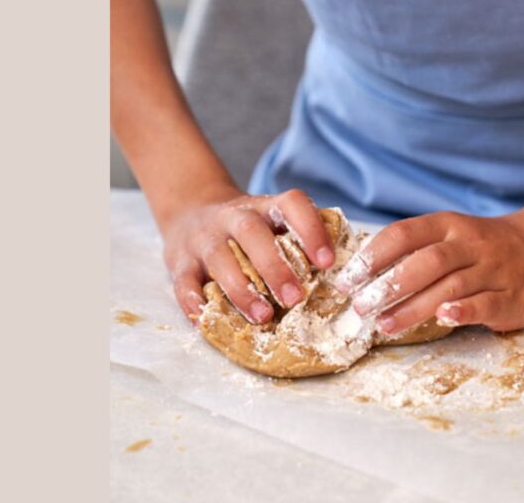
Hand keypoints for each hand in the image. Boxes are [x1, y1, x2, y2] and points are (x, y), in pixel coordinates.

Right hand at [161, 187, 334, 323]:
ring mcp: (204, 238)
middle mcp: (233, 217)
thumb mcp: (272, 222)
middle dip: (275, 266)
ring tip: (263, 317)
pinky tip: (208, 318)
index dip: (310, 229)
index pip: (291, 204)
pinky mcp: (179, 260)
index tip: (327, 262)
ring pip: (220, 258)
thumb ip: (299, 242)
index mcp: (265, 207)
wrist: (191, 210)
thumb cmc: (248, 230)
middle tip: (296, 298)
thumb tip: (344, 277)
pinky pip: (183, 281)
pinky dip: (194, 301)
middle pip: (252, 233)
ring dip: (241, 289)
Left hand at [333, 209, 523, 333]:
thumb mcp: (454, 235)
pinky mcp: (514, 295)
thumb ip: (417, 250)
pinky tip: (443, 318)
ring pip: (450, 285)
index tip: (347, 279)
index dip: (373, 256)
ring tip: (385, 324)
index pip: (405, 234)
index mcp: (450, 226)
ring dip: (414, 306)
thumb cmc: (490, 247)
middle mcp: (470, 244)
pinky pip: (486, 302)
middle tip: (360, 306)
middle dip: (389, 284)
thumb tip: (364, 275)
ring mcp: (494, 269)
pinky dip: (463, 309)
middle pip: (425, 261)